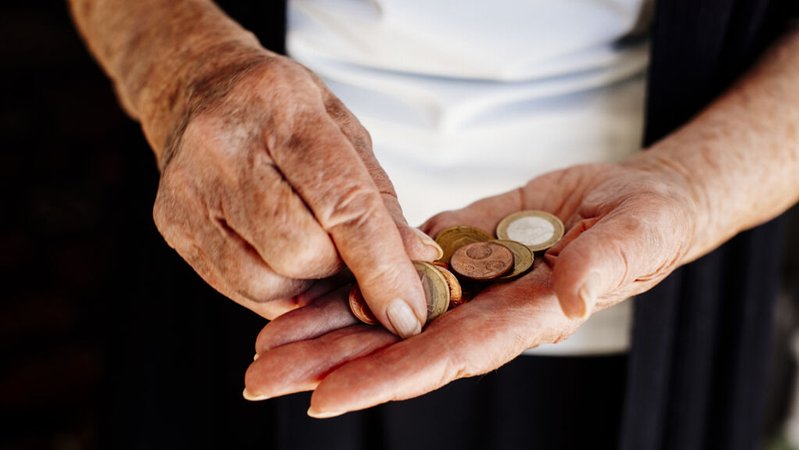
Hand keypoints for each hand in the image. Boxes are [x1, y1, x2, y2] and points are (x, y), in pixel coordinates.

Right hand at [152, 54, 439, 331]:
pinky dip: (276, 288)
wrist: (195, 86)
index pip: (342, 205)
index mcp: (281, 110)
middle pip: (300, 252)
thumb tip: (417, 260)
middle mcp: (224, 149)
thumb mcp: (343, 129)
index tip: (407, 313)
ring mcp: (188, 190)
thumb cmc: (282, 108)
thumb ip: (379, 198)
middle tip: (352, 254)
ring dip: (305, 284)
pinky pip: (237, 287)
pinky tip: (284, 258)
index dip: (381, 268)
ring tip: (315, 251)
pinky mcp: (171, 225)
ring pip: (265, 282)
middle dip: (340, 270)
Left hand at [242, 158, 700, 414]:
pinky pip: (395, 271)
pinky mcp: (455, 249)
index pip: (444, 355)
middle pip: (396, 345)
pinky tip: (309, 292)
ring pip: (384, 311)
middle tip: (262, 377)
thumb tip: (576, 293)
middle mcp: (482, 309)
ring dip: (327, 328)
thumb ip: (607, 262)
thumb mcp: (636, 234)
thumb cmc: (646, 221)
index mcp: (522, 317)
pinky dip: (352, 282)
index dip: (385, 377)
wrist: (633, 199)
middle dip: (330, 363)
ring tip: (267, 346)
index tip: (326, 396)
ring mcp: (464, 281)